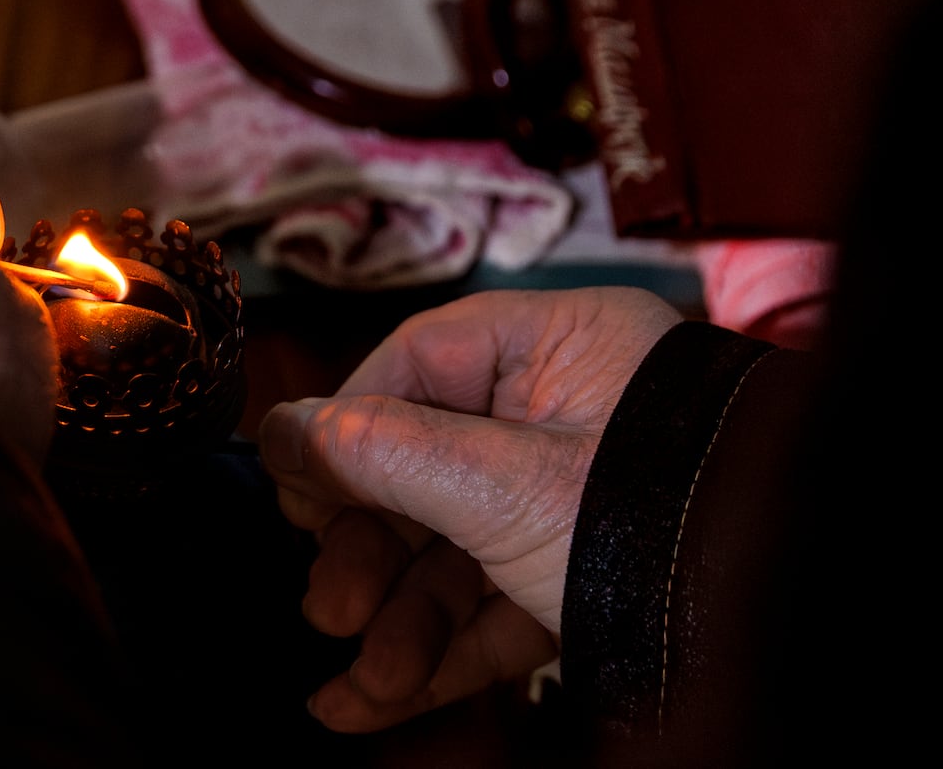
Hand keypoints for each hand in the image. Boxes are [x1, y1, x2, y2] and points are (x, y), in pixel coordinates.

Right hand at [258, 287, 681, 731]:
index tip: (294, 487)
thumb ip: (380, 454)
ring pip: (453, 549)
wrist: (765, 636)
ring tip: (355, 680)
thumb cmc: (667, 525)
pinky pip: (490, 601)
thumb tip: (283, 431)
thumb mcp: (502, 487)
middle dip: (370, 552)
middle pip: (424, 468)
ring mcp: (574, 501)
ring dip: (396, 621)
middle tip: (328, 602)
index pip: (421, 363)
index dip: (346, 426)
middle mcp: (567, 416)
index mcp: (564, 349)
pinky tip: (372, 699)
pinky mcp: (581, 575)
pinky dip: (435, 650)